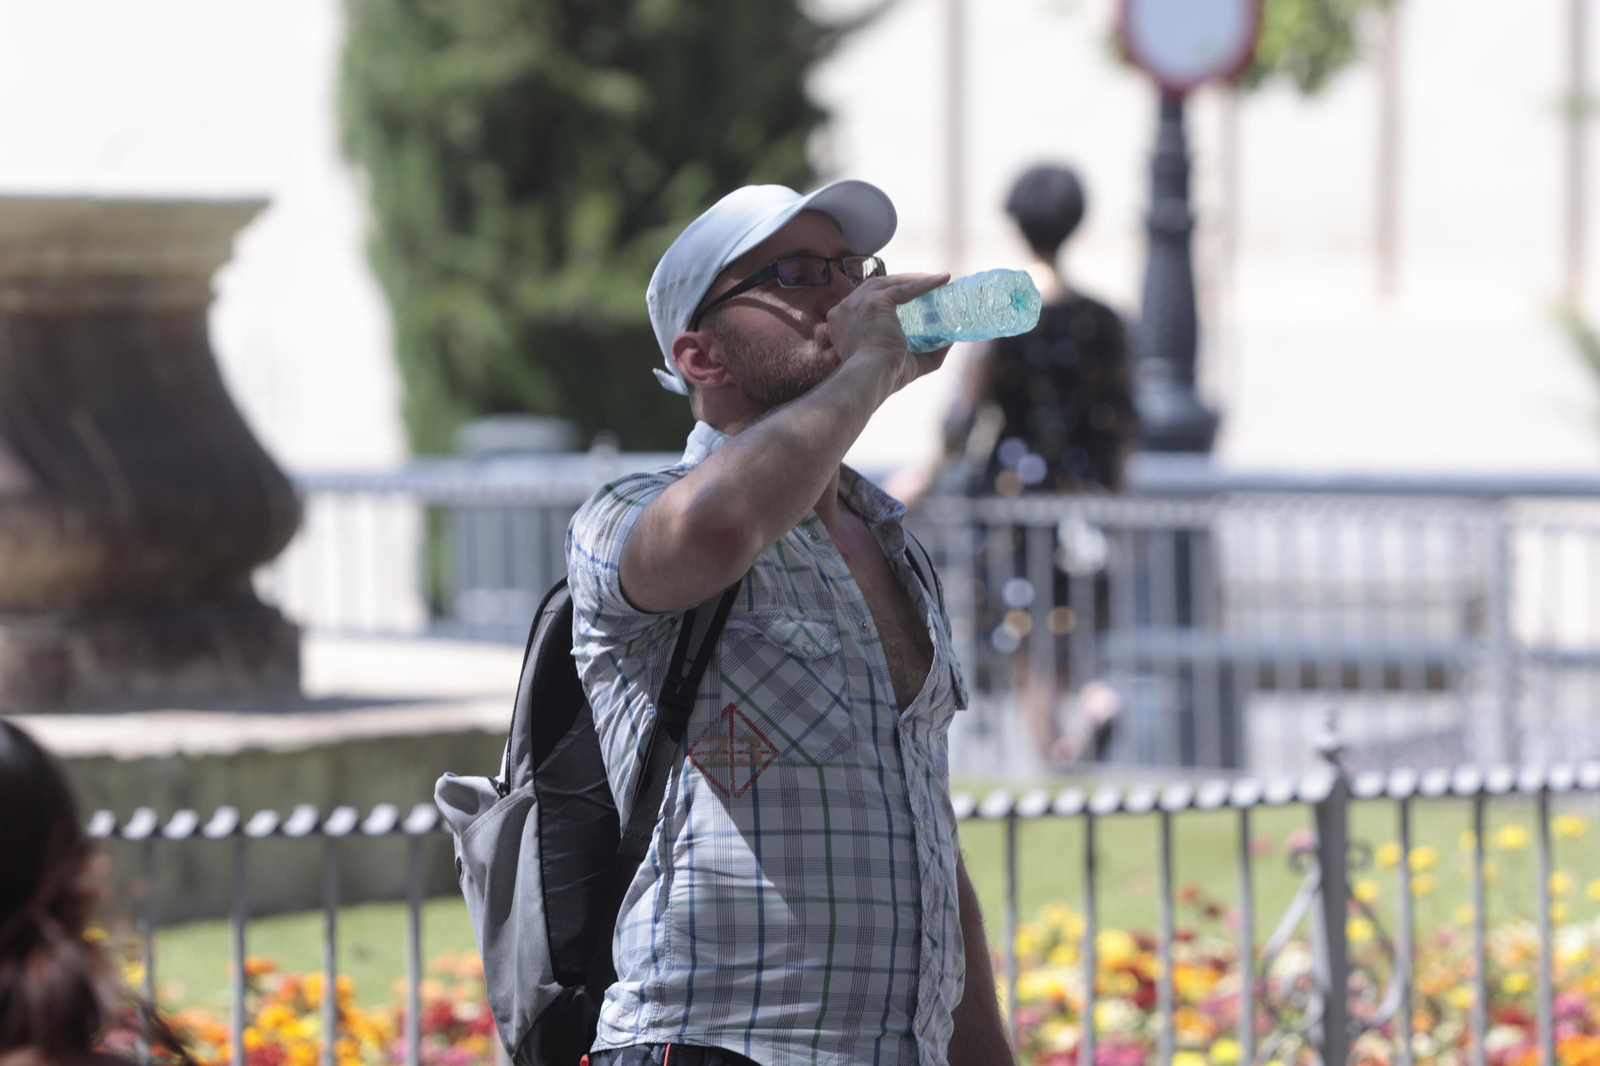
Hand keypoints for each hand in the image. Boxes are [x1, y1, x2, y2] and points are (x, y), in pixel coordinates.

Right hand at [825, 272, 953, 394]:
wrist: (870, 378)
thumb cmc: (881, 376)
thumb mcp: (904, 363)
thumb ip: (925, 353)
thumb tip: (948, 342)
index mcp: (842, 324)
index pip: (864, 302)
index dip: (886, 297)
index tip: (908, 300)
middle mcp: (844, 310)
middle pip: (876, 287)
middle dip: (901, 284)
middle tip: (925, 286)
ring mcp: (857, 303)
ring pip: (889, 283)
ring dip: (913, 279)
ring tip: (936, 281)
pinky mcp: (874, 301)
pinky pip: (904, 288)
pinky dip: (925, 284)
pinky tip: (942, 280)